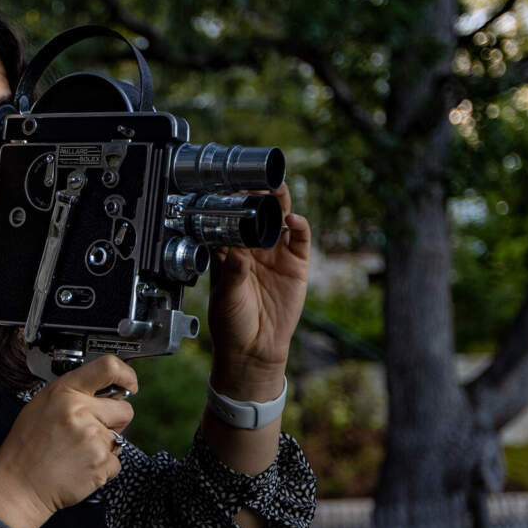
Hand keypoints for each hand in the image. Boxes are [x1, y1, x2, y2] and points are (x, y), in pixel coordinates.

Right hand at [0, 355, 138, 527]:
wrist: (19, 486)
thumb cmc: (26, 448)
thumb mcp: (41, 406)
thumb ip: (72, 394)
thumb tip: (103, 390)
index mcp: (64, 393)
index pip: (108, 368)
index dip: (126, 375)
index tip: (129, 383)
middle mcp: (80, 411)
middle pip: (125, 409)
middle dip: (114, 421)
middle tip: (91, 431)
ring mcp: (93, 438)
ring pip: (119, 438)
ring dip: (104, 446)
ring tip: (77, 452)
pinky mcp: (101, 463)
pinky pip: (116, 461)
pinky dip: (102, 466)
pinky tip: (80, 466)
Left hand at [208, 182, 310, 395]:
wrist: (255, 348)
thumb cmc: (232, 322)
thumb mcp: (226, 294)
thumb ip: (233, 270)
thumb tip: (235, 247)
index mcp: (230, 251)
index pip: (231, 219)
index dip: (232, 203)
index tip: (230, 187)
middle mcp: (253, 248)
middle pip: (258, 214)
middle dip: (258, 195)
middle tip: (257, 178)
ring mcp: (276, 254)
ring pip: (280, 220)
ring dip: (279, 203)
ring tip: (277, 188)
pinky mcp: (297, 264)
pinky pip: (300, 239)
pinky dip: (299, 226)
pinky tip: (294, 219)